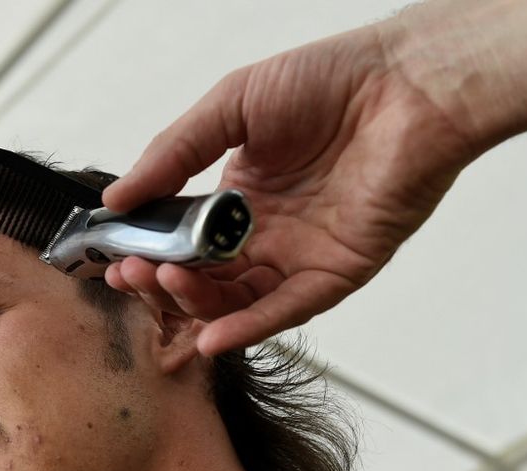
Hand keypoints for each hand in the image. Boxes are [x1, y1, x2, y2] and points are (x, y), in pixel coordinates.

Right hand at [103, 24, 475, 355]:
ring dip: (197, 303)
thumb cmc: (331, 80)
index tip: (116, 256)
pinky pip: (287, 309)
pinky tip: (211, 336)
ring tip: (163, 285)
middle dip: (164, 283)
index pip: (184, 239)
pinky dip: (250, 327)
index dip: (150, 251)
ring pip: (238, 299)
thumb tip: (118, 197)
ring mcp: (301, 255)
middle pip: (205, 276)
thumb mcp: (232, 106)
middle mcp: (268, 231)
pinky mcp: (337, 272)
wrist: (409, 82)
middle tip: (131, 276)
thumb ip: (175, 152)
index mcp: (241, 194)